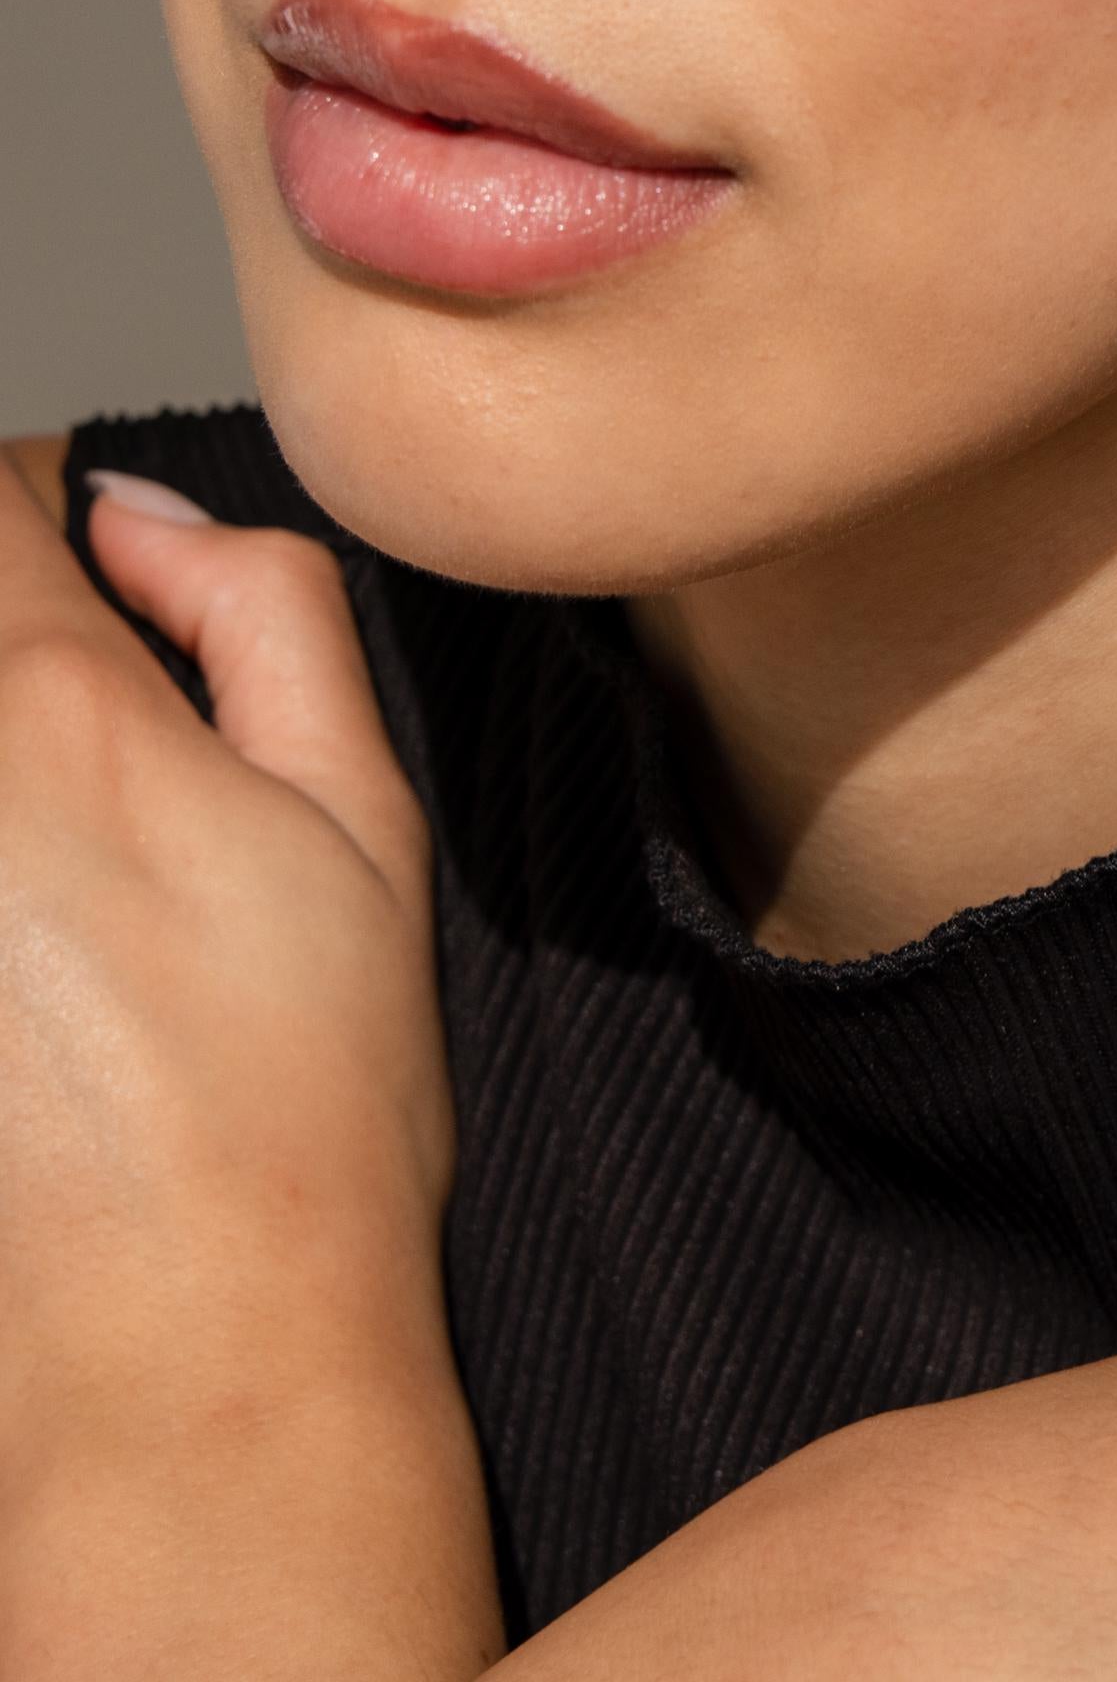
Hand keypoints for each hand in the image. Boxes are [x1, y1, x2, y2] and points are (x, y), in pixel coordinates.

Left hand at [0, 455, 497, 1675]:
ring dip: (5, 755)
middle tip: (89, 707)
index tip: (100, 563)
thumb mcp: (363, 807)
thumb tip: (150, 518)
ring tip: (67, 851)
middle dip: (11, 620)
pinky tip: (40, 935)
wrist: (187, 1329)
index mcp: (57, 713)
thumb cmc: (301, 1084)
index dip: (47, 503)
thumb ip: (265, 610)